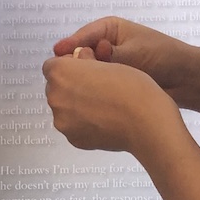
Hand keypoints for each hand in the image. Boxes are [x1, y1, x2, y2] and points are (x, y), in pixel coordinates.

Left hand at [42, 51, 179, 153]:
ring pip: (65, 109)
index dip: (70, 66)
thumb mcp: (106, 61)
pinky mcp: (74, 140)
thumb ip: (85, 61)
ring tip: (104, 106)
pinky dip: (84, 123)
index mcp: (59, 72)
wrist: (146, 122)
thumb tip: (79, 59)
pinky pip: (74, 127)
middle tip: (97, 88)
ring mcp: (63, 121)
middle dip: (71, 86)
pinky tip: (105, 121)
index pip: (53, 66)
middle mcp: (55, 97)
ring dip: (77, 106)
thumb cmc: (129, 85)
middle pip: (56, 88)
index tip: (88, 70)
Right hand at [52, 16, 199, 111]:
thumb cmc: (163, 56)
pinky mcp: (113, 82)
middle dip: (75, 63)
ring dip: (85, 78)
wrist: (188, 79)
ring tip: (75, 86)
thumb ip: (110, 56)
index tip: (57, 53)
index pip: (83, 36)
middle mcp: (106, 46)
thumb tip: (86, 56)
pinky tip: (86, 97)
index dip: (70, 45)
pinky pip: (98, 84)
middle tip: (64, 74)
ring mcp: (109, 64)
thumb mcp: (134, 52)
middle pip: (82, 54)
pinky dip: (94, 89)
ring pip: (89, 71)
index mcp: (109, 30)